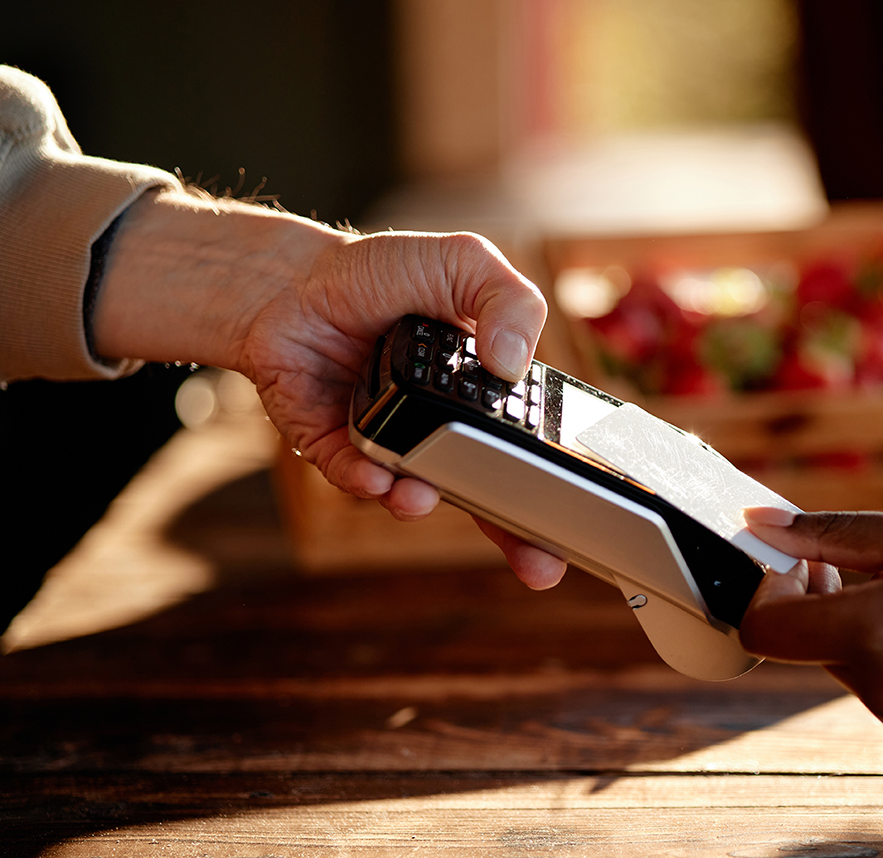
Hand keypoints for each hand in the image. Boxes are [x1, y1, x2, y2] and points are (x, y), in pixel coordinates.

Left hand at [93, 188, 566, 587]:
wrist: (296, 278)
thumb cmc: (387, 273)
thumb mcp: (466, 264)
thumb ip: (509, 300)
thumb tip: (512, 362)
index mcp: (486, 393)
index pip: (532, 446)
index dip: (560, 485)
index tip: (587, 515)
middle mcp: (445, 430)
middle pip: (492, 496)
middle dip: (520, 538)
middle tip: (544, 568)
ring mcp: (393, 443)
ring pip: (420, 493)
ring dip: (425, 502)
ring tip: (422, 497)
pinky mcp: (337, 448)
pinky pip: (356, 477)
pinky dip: (367, 482)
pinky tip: (377, 477)